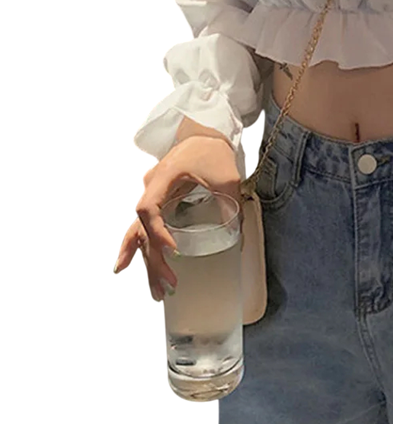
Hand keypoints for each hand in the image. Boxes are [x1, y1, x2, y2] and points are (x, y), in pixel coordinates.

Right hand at [113, 136, 243, 301]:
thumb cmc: (214, 151)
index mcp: (163, 178)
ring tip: (155, 292)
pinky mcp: (159, 199)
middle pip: (142, 228)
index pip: (149, 209)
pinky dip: (137, 246)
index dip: (158, 232)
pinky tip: (125, 265)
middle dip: (153, 259)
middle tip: (169, 286)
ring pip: (140, 231)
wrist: (207, 131)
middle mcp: (151, 187)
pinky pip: (143, 225)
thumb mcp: (227, 178)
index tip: (174, 250)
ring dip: (146, 261)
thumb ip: (229, 206)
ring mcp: (152, 194)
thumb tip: (236, 239)